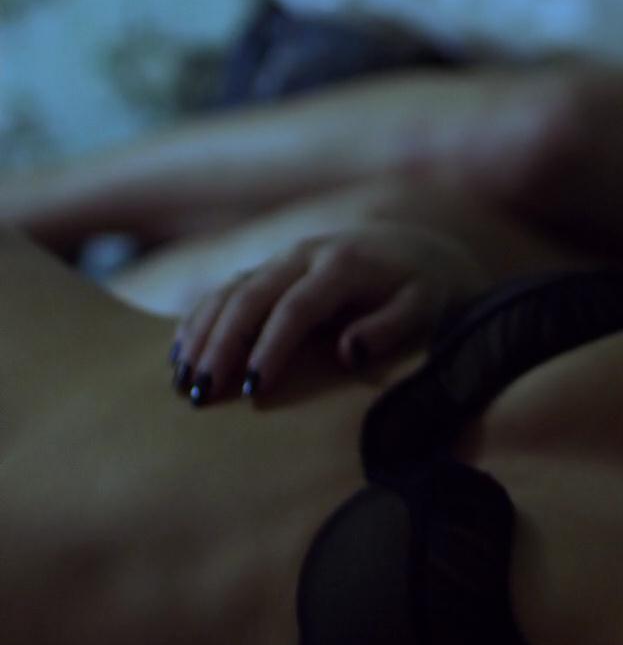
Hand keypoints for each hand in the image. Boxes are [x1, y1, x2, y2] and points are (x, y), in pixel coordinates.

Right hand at [169, 223, 487, 404]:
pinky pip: (223, 291)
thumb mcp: (422, 306)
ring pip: (228, 293)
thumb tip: (349, 353)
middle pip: (250, 297)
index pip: (296, 307)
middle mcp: (303, 255)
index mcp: (341, 264)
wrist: (414, 251)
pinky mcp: (268, 270)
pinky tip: (179, 355)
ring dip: (201, 336)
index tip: (252, 387)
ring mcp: (281, 259)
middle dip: (221, 346)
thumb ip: (389, 327)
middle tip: (200, 393)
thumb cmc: (421, 290)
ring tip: (182, 383)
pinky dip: (198, 321)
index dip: (271, 347)